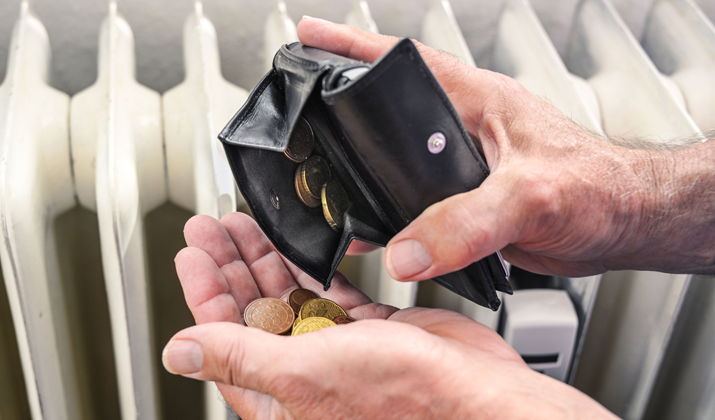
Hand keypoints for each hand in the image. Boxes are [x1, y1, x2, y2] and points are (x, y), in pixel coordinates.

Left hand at [163, 213, 616, 419]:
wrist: (478, 400)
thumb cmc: (404, 404)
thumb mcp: (304, 375)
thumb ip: (239, 358)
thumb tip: (178, 353)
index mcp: (279, 393)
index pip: (223, 336)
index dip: (204, 291)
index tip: (193, 253)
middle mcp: (305, 372)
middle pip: (253, 308)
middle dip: (230, 264)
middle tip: (210, 228)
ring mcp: (340, 348)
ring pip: (290, 295)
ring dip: (266, 258)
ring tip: (242, 224)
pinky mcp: (373, 328)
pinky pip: (330, 290)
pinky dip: (311, 265)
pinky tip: (295, 244)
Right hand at [298, 17, 714, 277]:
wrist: (622, 227)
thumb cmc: (600, 189)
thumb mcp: (532, 195)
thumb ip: (468, 221)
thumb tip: (408, 249)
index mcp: (475, 102)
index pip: (401, 64)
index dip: (350, 47)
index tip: (308, 36)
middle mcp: (462, 131)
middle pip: (386, 117)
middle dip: (342, 120)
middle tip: (303, 125)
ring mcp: (460, 170)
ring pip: (395, 169)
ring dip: (362, 180)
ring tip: (324, 189)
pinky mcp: (464, 205)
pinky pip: (412, 209)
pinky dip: (387, 223)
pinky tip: (369, 236)